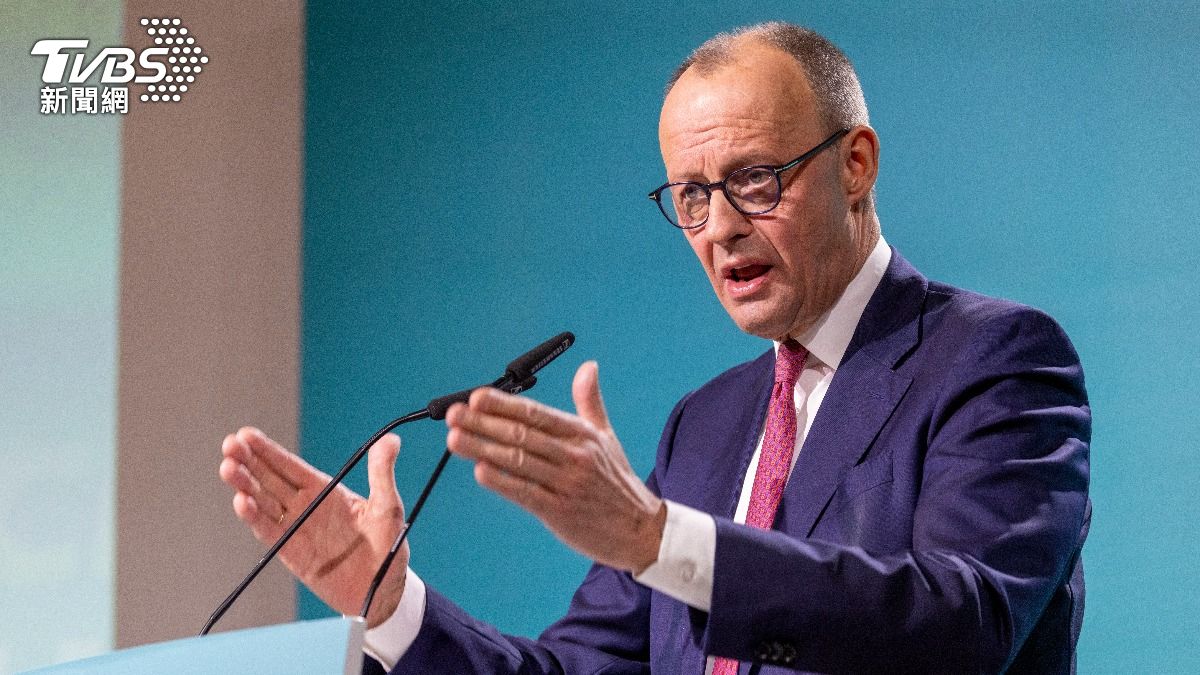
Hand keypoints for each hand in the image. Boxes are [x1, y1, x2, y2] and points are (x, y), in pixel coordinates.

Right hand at [218, 427, 408, 626]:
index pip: (290, 466)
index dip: (268, 450)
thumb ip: (382, 473)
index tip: (246, 434)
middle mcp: (305, 506)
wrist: (383, 590)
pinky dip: (255, 518)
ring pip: (263, 502)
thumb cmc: (388, 546)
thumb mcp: (388, 505)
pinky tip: (242, 501)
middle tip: (229, 444)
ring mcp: (296, 529)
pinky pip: (270, 532)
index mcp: (324, 490)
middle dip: (248, 461)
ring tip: (228, 468)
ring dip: (244, 485)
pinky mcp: (292, 553)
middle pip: (269, 479)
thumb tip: (391, 440)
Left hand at [445, 361, 665, 572]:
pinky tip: (479, 470)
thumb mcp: (607, 437)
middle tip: (453, 414)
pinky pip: (525, 493)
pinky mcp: (560, 512)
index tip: (477, 396)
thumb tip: (588, 367)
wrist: (641, 529)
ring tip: (455, 439)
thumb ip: (590, 401)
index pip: (537, 414)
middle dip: (483, 423)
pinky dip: (501, 482)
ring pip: (518, 462)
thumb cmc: (617, 482)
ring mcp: (567, 484)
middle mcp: (574, 456)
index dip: (505, 404)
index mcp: (582, 435)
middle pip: (522, 435)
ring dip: (483, 449)